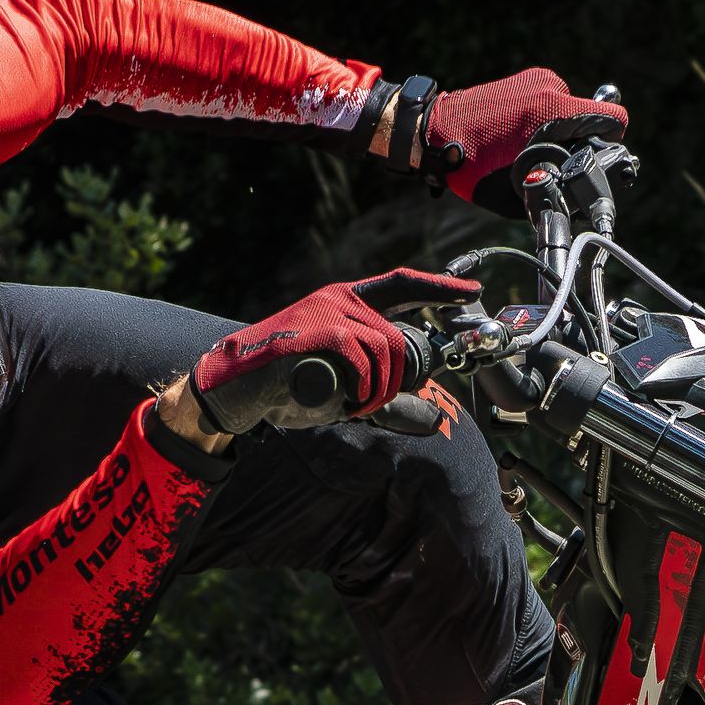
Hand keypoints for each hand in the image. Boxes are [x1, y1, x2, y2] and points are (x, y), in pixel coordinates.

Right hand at [182, 269, 474, 443]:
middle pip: (397, 335)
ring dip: (378, 389)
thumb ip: (384, 397)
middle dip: (399, 378)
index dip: (439, 288)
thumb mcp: (341, 387)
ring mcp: (327, 311)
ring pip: (384, 348)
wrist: (234, 385)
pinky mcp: (318, 330)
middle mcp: (339, 299)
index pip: (401, 284)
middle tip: (375, 404)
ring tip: (357, 407)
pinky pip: (361, 358)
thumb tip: (432, 419)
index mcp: (345, 302)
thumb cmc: (285, 387)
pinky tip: (348, 404)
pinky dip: (362, 388)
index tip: (471, 292)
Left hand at [411, 69, 626, 207]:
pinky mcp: (526, 80)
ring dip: (560, 132)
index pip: (612, 120)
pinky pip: (551, 104)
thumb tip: (575, 198)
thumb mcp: (513, 191)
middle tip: (556, 162)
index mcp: (550, 111)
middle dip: (579, 142)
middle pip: (589, 118)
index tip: (598, 158)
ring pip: (569, 112)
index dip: (610, 143)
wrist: (433, 132)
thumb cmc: (469, 164)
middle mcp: (549, 88)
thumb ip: (551, 189)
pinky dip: (545, 121)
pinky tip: (521, 136)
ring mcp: (537, 80)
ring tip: (530, 150)